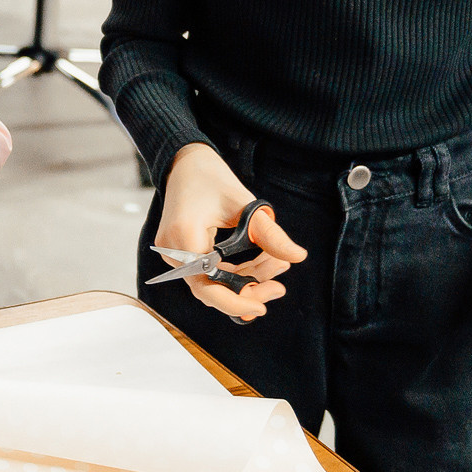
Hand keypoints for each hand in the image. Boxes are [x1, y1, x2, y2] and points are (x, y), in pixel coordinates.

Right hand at [153, 144, 305, 321]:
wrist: (186, 164)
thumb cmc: (211, 179)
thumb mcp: (245, 205)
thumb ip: (270, 234)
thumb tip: (298, 256)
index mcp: (185, 238)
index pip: (208, 287)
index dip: (236, 303)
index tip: (263, 306)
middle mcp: (174, 252)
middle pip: (211, 290)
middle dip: (247, 290)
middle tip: (279, 286)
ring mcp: (174, 255)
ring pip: (212, 284)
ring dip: (245, 280)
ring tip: (276, 265)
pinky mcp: (181, 255)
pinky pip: (208, 274)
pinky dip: (234, 272)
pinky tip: (260, 263)